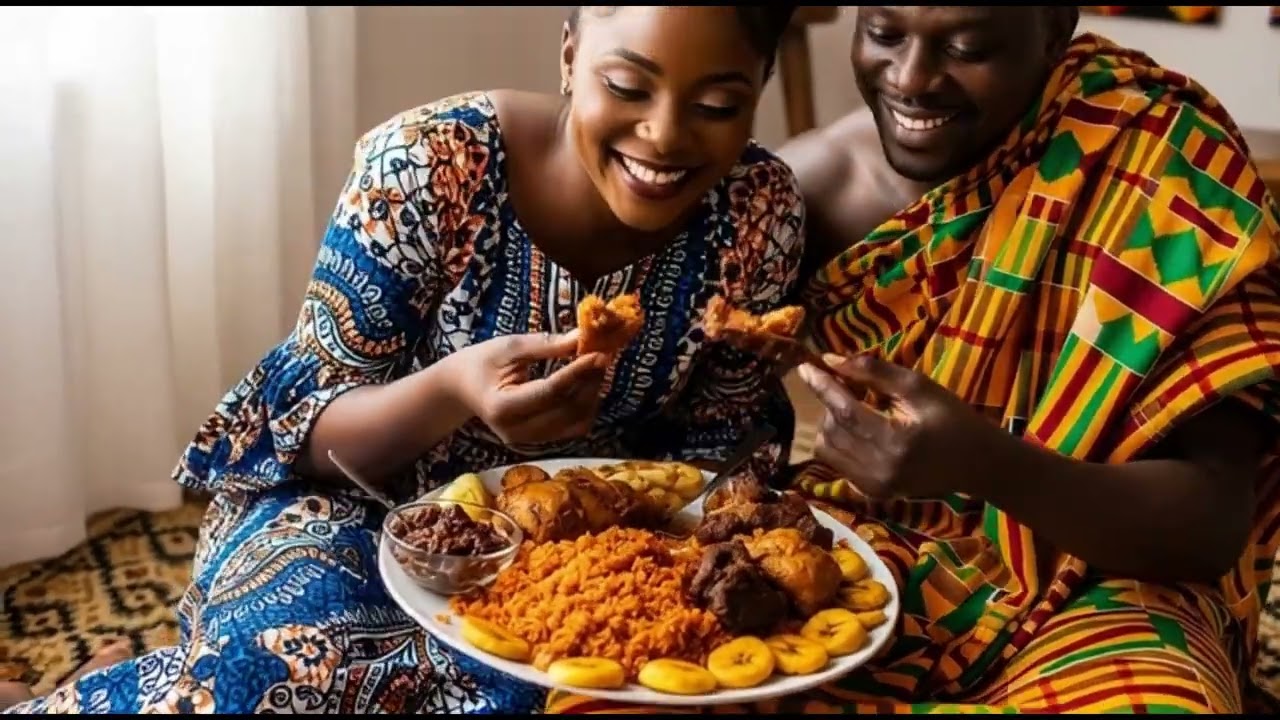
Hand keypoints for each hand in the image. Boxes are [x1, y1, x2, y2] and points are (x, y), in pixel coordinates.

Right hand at [456, 330, 608, 445]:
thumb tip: (582, 337)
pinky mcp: (538, 441)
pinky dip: (585, 407)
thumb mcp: (508, 347)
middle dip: (589, 383)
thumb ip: (545, 345)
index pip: (550, 392)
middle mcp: (517, 431)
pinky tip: (586, 385)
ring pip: (575, 423)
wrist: (461, 389)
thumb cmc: (480, 362)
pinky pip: (572, 427)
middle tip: (603, 356)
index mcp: (502, 407)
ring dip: (591, 396)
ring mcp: (528, 441)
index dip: (577, 372)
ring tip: (596, 369)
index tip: (599, 353)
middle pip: (567, 410)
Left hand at [796, 353, 1003, 498]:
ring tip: (852, 408)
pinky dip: (838, 443)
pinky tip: (858, 430)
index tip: (805, 367)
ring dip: (830, 423)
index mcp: (896, 441)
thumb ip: (873, 372)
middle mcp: (880, 470)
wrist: (977, 464)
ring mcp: (874, 486)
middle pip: (832, 430)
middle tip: (845, 387)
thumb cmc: (952, 418)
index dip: (822, 387)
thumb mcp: (918, 387)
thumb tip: (831, 360)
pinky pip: (837, 464)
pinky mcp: (872, 493)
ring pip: (827, 449)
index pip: (845, 412)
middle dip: (831, 404)